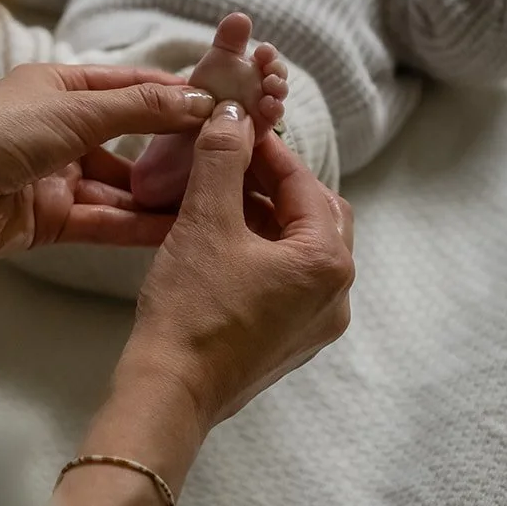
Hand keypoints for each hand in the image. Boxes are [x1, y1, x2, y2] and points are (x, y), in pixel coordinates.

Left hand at [0, 62, 214, 263]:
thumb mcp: (74, 109)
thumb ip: (140, 108)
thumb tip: (201, 100)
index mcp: (58, 87)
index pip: (130, 86)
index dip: (177, 96)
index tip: (228, 106)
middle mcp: (58, 128)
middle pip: (129, 139)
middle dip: (175, 151)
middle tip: (233, 162)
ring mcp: (53, 176)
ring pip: (119, 186)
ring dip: (161, 195)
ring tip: (216, 202)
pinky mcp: (48, 221)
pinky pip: (102, 220)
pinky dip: (137, 225)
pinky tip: (180, 231)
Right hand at [121, 103, 353, 443]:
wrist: (170, 392)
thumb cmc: (191, 309)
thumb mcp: (204, 221)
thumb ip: (222, 159)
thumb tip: (233, 113)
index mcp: (327, 261)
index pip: (303, 183)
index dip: (266, 148)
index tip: (233, 126)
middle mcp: (336, 294)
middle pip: (315, 214)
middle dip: (274, 182)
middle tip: (231, 161)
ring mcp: (316, 323)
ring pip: (301, 248)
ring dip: (266, 216)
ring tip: (219, 197)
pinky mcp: (290, 341)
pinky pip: (288, 281)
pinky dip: (263, 252)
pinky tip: (222, 242)